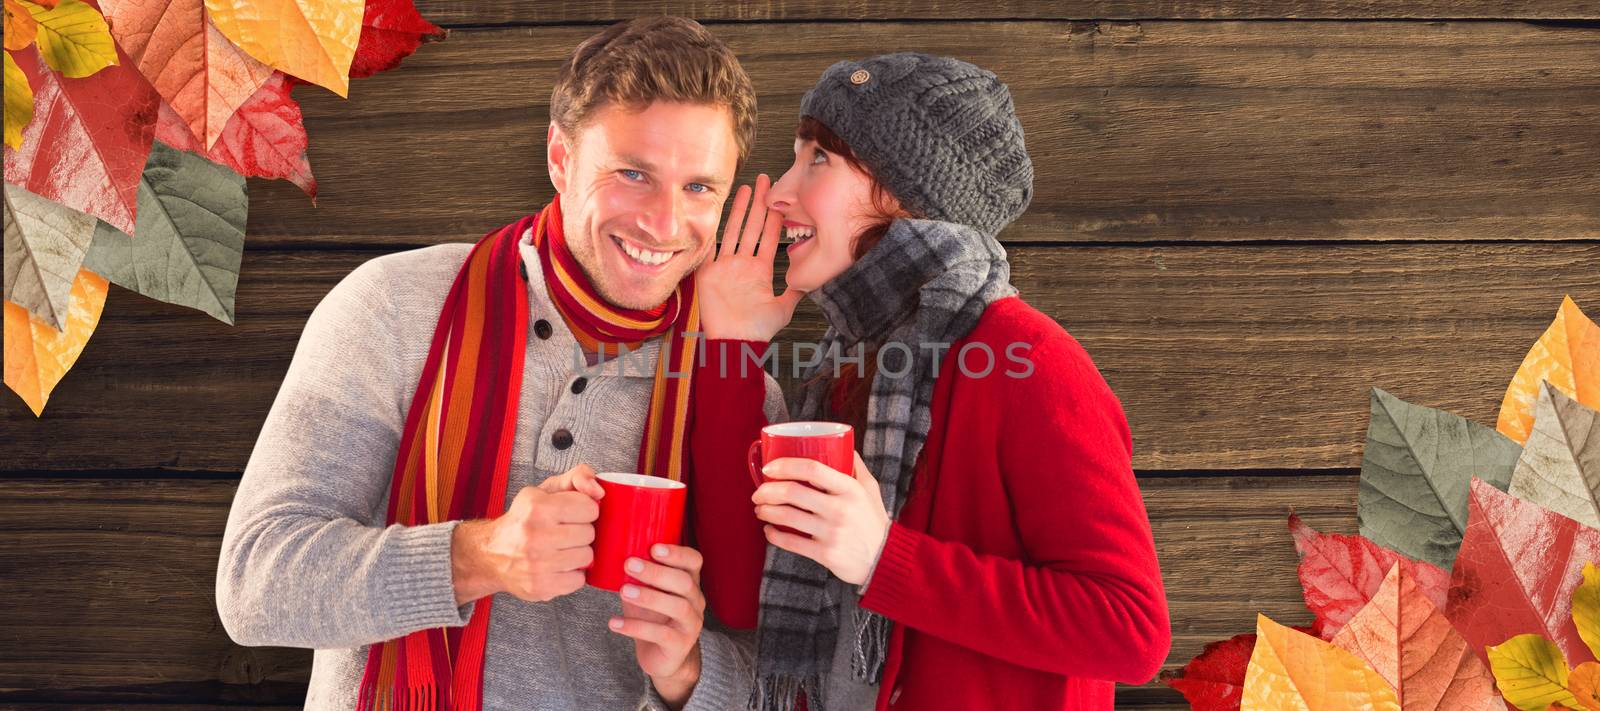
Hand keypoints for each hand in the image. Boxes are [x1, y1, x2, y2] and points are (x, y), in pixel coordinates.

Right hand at [450, 464, 603, 605]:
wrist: (491, 554)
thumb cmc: (524, 520)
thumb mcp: (545, 490)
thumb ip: (577, 477)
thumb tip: (599, 491)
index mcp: (538, 507)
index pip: (589, 508)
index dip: (585, 510)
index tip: (574, 514)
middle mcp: (536, 535)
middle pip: (589, 534)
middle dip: (581, 532)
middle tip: (565, 532)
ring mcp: (537, 564)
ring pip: (586, 557)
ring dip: (578, 553)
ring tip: (562, 549)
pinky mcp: (540, 587)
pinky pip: (579, 580)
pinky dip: (572, 574)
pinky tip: (558, 566)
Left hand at [608, 543, 706, 706]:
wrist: (662, 656)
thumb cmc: (653, 617)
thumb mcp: (647, 592)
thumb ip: (637, 576)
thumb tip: (610, 553)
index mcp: (689, 582)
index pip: (694, 561)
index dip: (677, 553)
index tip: (654, 548)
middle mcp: (696, 601)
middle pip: (685, 582)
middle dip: (656, 572)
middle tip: (629, 565)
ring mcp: (691, 624)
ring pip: (678, 607)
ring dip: (649, 597)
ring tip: (623, 591)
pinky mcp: (680, 645)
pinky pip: (661, 635)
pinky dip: (636, 627)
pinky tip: (615, 623)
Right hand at [695, 174, 804, 341]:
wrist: (734, 342)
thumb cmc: (758, 330)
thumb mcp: (783, 308)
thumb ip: (795, 291)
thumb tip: (812, 279)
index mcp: (761, 270)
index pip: (768, 237)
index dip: (773, 217)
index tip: (778, 198)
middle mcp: (743, 264)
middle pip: (752, 227)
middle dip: (759, 203)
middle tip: (764, 180)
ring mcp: (725, 266)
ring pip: (734, 231)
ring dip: (739, 210)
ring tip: (746, 188)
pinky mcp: (708, 273)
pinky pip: (710, 247)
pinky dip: (712, 230)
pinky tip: (715, 211)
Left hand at [752, 451, 890, 585]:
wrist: (884, 560)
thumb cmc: (873, 521)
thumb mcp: (870, 489)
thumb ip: (856, 466)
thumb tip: (841, 444)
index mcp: (850, 489)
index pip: (812, 469)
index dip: (786, 465)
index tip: (769, 468)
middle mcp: (839, 509)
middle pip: (792, 493)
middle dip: (767, 491)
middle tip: (758, 492)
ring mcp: (831, 533)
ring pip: (786, 517)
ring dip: (766, 511)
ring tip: (760, 509)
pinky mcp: (825, 554)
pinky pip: (790, 542)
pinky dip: (773, 535)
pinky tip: (769, 530)